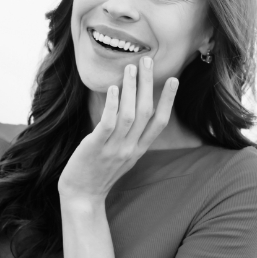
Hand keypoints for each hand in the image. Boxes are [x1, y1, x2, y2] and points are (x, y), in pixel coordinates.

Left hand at [58, 56, 178, 201]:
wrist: (82, 196)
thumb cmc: (99, 173)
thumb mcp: (122, 155)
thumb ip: (129, 136)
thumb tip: (130, 107)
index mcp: (139, 149)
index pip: (160, 122)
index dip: (168, 100)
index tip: (174, 80)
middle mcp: (130, 148)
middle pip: (146, 112)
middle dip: (148, 84)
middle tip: (147, 61)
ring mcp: (114, 148)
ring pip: (129, 114)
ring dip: (131, 89)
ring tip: (130, 68)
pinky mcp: (96, 148)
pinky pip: (108, 123)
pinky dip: (112, 104)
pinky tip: (113, 88)